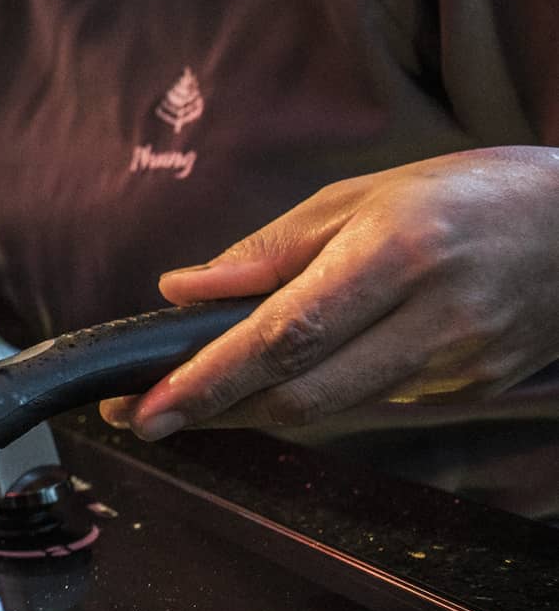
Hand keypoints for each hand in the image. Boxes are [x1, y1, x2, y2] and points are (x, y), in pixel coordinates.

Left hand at [99, 147, 558, 439]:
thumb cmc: (465, 193)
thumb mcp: (361, 195)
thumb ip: (269, 249)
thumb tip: (183, 290)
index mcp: (396, 253)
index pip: (285, 335)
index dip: (211, 380)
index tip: (148, 409)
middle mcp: (429, 318)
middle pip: (303, 393)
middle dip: (213, 412)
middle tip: (142, 417)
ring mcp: (456, 366)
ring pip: (329, 408)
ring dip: (250, 410)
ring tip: (187, 399)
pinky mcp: (467, 390)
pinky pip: (366, 401)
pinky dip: (309, 395)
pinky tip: (272, 382)